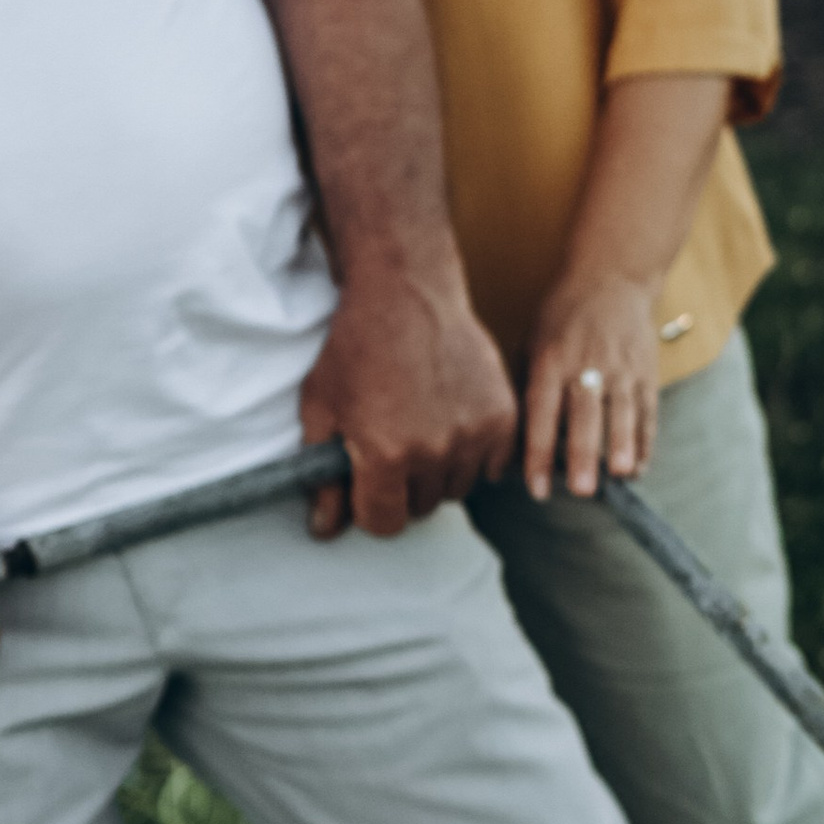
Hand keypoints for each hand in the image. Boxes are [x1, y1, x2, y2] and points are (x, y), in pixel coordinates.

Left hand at [300, 261, 518, 537]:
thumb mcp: (321, 410)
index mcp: (386, 454)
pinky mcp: (501, 416)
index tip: (366, 486)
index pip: (384, 523)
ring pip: (456, 487)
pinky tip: (452, 423)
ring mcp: (473, 433)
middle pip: (420, 507)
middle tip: (392, 448)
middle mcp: (434, 450)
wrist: (406, 294)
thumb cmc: (355, 349)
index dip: (369, 509)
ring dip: (438, 473)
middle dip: (402, 488)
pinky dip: (474, 454)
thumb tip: (324, 529)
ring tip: (422, 431)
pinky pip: (491, 464)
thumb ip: (322, 476)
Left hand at [523, 271, 664, 500]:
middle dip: (584, 454)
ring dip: (622, 445)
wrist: (612, 275)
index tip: (537, 488)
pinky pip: (647, 410)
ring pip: (622, 412)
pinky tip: (640, 467)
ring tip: (622, 475)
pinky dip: (645, 440)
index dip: (539, 453)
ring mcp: (620, 368)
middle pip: (585, 415)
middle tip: (582, 489)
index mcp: (550, 360)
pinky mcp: (646, 371)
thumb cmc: (562, 314)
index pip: (542, 413)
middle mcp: (585, 364)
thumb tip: (512, 442)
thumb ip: (527, 388)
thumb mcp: (532, 341)